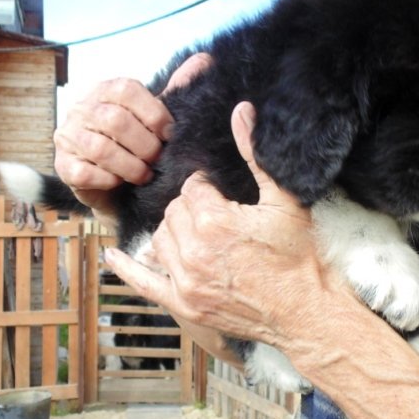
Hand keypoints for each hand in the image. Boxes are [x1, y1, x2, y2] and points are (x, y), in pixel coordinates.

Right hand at [53, 53, 212, 220]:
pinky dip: (109, 180)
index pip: (127, 91)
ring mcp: (68, 136)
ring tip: (145, 174)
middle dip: (145, 145)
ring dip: (130, 166)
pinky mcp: (62, 165)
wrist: (116, 184)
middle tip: (158, 158)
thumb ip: (176, 89)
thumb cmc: (138, 143)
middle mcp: (83, 108)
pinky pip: (84, 173)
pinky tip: (120, 182)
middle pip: (116, 121)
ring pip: (101, 149)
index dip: (154, 114)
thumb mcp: (156, 115)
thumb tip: (205, 59)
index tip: (170, 134)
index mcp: (107, 90)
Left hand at [105, 102, 322, 347]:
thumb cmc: (298, 254)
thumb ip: (256, 155)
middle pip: (173, 212)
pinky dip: (127, 269)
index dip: (208, 189)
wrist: (305, 309)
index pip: (192, 189)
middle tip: (216, 214)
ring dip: (174, 232)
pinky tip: (114, 257)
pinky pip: (145, 284)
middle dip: (191, 209)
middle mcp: (194, 251)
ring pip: (160, 239)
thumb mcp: (284, 200)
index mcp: (215, 221)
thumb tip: (241, 110)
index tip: (222, 195)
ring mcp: (187, 281)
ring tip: (199, 233)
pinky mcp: (186, 305)